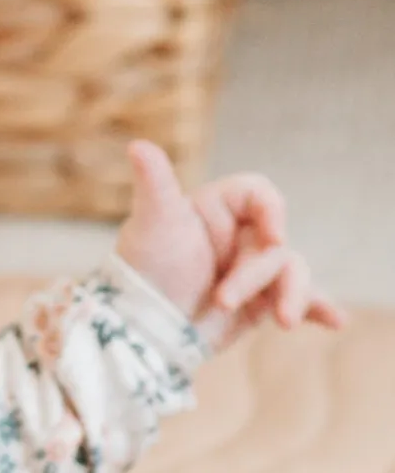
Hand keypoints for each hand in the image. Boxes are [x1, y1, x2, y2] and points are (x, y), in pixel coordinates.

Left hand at [114, 140, 345, 347]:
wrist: (138, 328)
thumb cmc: (141, 271)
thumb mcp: (151, 225)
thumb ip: (154, 184)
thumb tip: (137, 145)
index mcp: (218, 209)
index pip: (260, 195)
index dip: (272, 212)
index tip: (273, 237)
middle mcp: (240, 236)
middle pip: (274, 243)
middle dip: (254, 274)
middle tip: (222, 301)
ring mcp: (252, 270)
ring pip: (292, 272)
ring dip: (292, 295)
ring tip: (281, 321)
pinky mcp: (259, 302)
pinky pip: (298, 300)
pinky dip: (318, 308)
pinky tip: (336, 320)